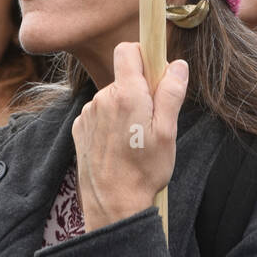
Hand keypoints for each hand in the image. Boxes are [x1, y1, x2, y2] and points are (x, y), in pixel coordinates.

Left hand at [72, 42, 188, 232]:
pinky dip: (109, 122)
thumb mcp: (168, 132)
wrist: (113, 206)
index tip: (155, 73)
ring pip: (112, 97)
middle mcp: (103, 98)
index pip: (128, 50)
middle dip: (139, 90)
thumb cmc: (144, 171)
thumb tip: (178, 64)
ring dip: (124, 108)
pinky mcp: (79, 128)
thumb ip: (171, 94)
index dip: (143, 55)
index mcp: (127, 94)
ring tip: (134, 139)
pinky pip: (99, 113)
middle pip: (123, 77)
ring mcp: (88, 113)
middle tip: (152, 120)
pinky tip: (118, 146)